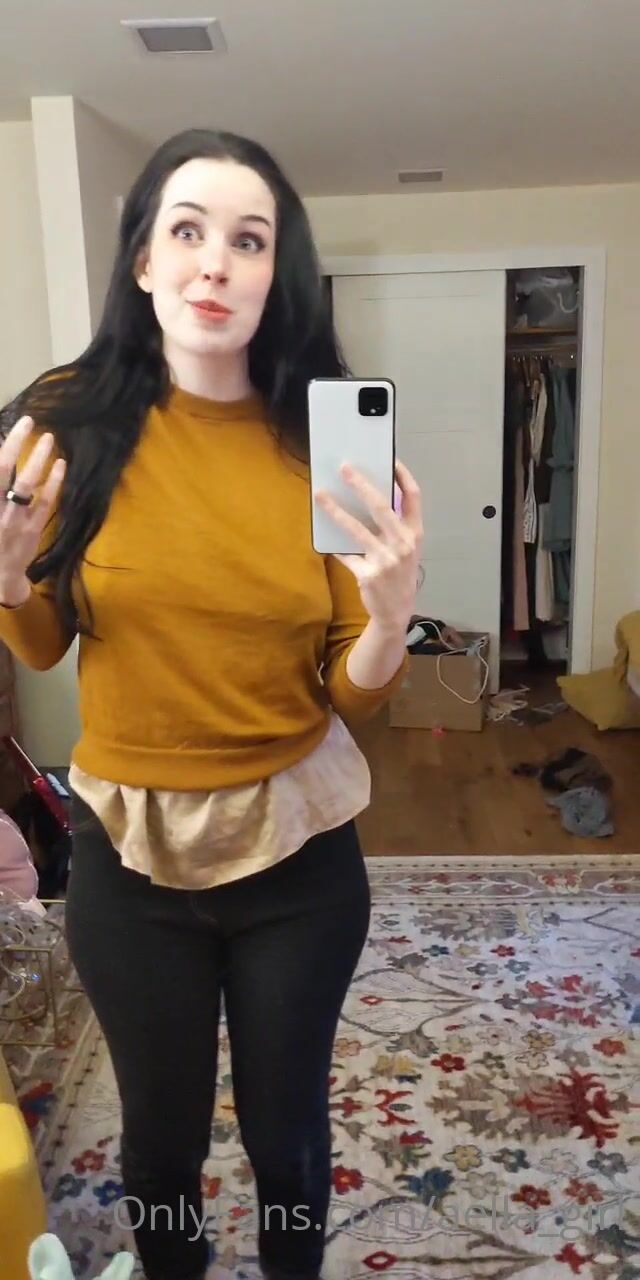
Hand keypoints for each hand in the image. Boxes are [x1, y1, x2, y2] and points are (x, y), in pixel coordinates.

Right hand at [0, 416, 65, 600]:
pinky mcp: (34, 529)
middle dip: (15, 443)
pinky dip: (54, 482)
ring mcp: (15, 519)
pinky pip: (46, 502)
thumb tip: (6, 464)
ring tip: (48, 438)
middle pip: (2, 470)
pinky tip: (61, 465)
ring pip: (27, 484)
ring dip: (38, 459)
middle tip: (27, 421)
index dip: (2, 447)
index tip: (7, 426)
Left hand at [315, 460, 423, 631]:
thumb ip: (393, 525)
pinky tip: (323, 535)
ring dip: (335, 510)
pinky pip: (345, 553)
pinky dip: (334, 545)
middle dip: (360, 484)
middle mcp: (403, 544)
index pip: (413, 496)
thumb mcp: (405, 548)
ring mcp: (386, 560)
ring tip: (320, 495)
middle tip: (343, 468)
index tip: (390, 458)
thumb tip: (366, 496)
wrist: (396, 611)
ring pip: (355, 528)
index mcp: (415, 533)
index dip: (402, 475)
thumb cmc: (398, 572)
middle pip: (380, 506)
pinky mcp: (368, 574)